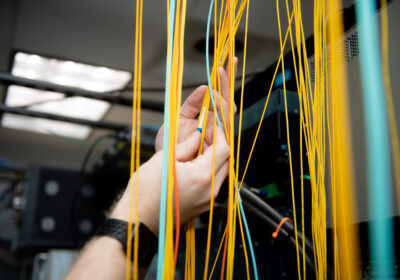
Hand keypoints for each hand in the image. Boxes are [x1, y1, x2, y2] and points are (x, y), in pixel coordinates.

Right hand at [111, 127, 229, 234]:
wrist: (139, 220)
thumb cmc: (146, 193)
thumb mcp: (164, 159)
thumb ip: (186, 145)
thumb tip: (197, 135)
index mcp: (201, 176)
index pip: (223, 150)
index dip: (219, 134)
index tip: (211, 127)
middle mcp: (209, 190)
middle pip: (226, 161)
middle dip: (218, 146)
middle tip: (205, 137)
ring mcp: (207, 201)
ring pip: (221, 173)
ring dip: (214, 159)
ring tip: (197, 150)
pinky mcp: (202, 206)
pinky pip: (213, 184)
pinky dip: (209, 172)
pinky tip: (194, 165)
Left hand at [155, 58, 237, 151]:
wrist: (166, 164)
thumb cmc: (172, 146)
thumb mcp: (178, 118)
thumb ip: (192, 104)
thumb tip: (203, 87)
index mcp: (206, 119)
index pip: (218, 97)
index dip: (222, 82)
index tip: (222, 65)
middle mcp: (214, 125)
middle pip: (226, 101)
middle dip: (227, 82)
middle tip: (227, 64)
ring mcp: (217, 133)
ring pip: (227, 110)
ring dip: (224, 90)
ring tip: (221, 73)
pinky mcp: (218, 142)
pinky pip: (223, 123)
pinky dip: (220, 107)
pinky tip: (215, 93)